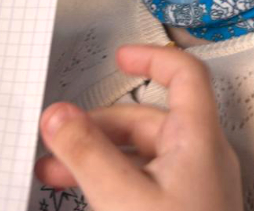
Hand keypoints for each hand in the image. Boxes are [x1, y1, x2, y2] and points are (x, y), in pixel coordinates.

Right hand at [35, 45, 242, 210]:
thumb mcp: (122, 197)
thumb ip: (86, 153)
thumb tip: (58, 116)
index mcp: (198, 140)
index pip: (184, 75)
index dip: (151, 57)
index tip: (119, 57)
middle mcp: (200, 159)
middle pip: (147, 120)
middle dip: (97, 126)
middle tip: (58, 138)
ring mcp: (193, 189)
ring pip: (140, 155)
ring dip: (97, 157)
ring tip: (54, 173)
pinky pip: (142, 183)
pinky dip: (110, 181)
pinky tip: (82, 196)